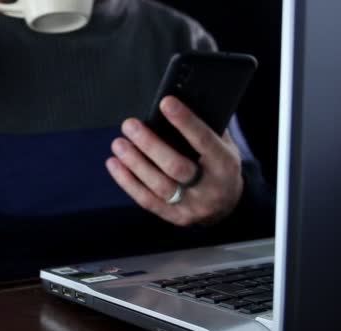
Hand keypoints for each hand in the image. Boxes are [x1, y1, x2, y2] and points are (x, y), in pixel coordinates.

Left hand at [106, 96, 243, 226]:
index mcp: (225, 165)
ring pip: (159, 185)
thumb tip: (175, 106)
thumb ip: (205, 128)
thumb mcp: (223, 146)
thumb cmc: (218, 166)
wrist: (226, 206)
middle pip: (176, 167)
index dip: (185, 121)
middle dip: (150, 144)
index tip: (166, 103)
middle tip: (130, 125)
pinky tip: (114, 165)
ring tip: (119, 144)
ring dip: (134, 163)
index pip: (204, 141)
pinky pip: (146, 200)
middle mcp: (209, 188)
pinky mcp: (174, 217)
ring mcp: (191, 206)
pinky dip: (127, 181)